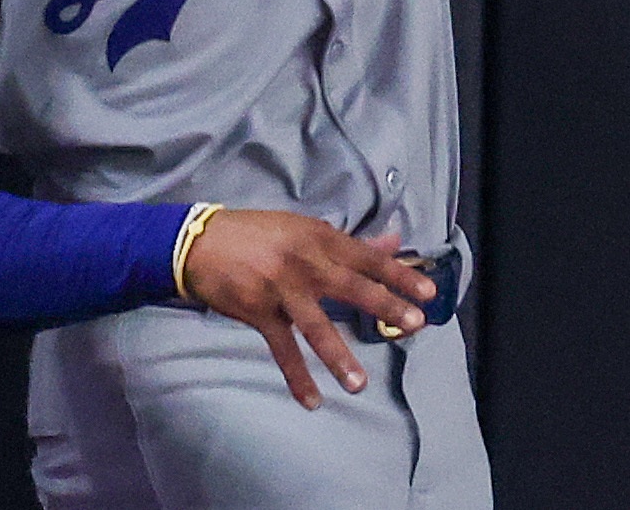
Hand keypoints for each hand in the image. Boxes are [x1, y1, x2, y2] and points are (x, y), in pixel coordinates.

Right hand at [179, 211, 436, 409]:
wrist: (201, 242)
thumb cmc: (258, 233)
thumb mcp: (304, 228)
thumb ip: (352, 242)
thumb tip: (394, 241)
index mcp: (319, 238)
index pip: (367, 257)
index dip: (399, 273)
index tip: (428, 291)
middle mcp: (304, 262)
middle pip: (351, 286)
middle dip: (385, 305)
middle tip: (414, 323)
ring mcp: (281, 289)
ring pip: (316, 325)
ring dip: (338, 356)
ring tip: (360, 384)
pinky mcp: (259, 312)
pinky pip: (282, 350)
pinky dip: (296, 377)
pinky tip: (313, 401)